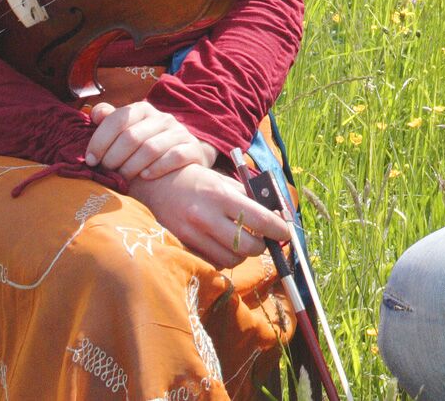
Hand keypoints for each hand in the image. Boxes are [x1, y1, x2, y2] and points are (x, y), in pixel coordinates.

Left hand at [84, 100, 216, 181]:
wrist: (183, 158)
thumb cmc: (146, 146)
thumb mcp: (129, 131)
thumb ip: (111, 122)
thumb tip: (95, 113)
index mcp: (142, 110)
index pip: (117, 119)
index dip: (100, 140)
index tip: (91, 160)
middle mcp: (162, 118)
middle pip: (131, 136)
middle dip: (113, 157)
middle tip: (106, 172)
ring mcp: (179, 132)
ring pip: (150, 148)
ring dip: (131, 166)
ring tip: (122, 178)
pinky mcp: (192, 149)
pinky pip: (174, 157)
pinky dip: (156, 168)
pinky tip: (145, 177)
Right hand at [127, 163, 292, 268]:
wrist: (159, 186)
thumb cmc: (199, 182)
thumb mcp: (225, 181)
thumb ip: (250, 197)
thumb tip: (279, 215)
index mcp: (220, 195)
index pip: (259, 218)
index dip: (278, 229)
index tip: (286, 232)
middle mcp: (206, 216)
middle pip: (247, 246)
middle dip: (262, 245)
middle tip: (263, 238)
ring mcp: (193, 234)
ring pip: (232, 259)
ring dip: (244, 254)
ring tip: (243, 241)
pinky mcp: (183, 246)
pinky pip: (214, 263)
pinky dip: (225, 258)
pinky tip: (223, 245)